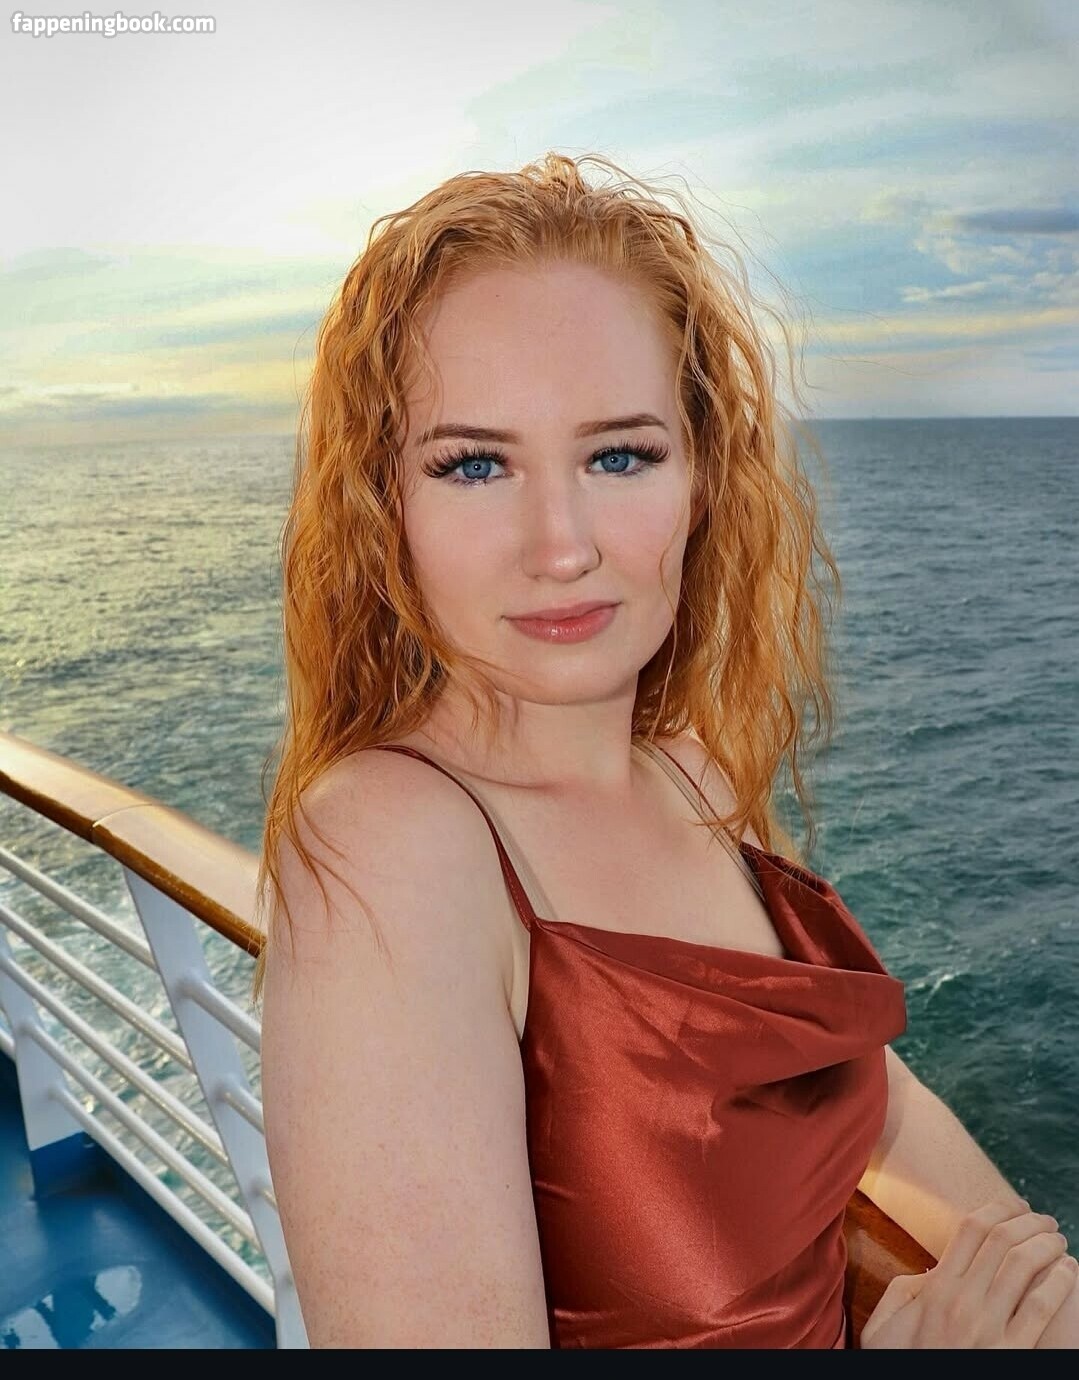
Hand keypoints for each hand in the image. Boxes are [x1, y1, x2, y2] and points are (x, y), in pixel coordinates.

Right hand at [861, 1201, 1078, 1348]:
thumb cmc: (906, 1366)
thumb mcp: (884, 1328)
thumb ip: (900, 1293)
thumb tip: (928, 1272)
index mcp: (935, 1289)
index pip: (971, 1229)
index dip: (998, 1208)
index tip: (1015, 1205)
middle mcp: (962, 1300)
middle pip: (1001, 1240)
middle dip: (1029, 1221)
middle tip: (1045, 1221)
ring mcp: (988, 1327)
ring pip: (1023, 1265)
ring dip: (1047, 1244)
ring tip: (1059, 1241)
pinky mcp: (1012, 1353)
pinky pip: (1041, 1307)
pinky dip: (1059, 1281)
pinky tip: (1068, 1271)